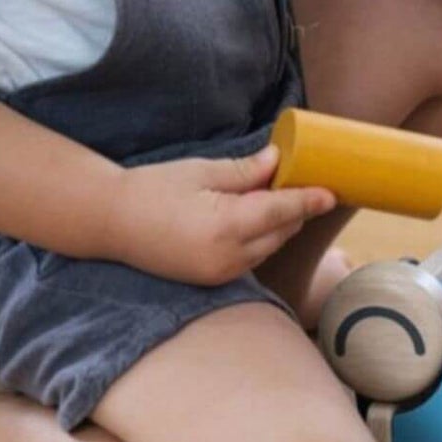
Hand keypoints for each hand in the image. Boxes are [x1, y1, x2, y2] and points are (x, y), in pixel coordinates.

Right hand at [103, 144, 336, 285]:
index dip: (310, 200)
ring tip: (277, 196)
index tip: (331, 191)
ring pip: (269, 247)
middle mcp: (228, 256)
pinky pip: (251, 258)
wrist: (110, 223)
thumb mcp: (201, 172)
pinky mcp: (213, 280)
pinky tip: (254, 218)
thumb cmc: (153, 189)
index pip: (283, 211)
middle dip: (295, 209)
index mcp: (226, 225)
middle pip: (281, 231)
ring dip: (279, 224)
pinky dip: (260, 239)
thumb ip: (245, 171)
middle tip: (302, 182)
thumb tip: (279, 160)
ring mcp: (220, 273)